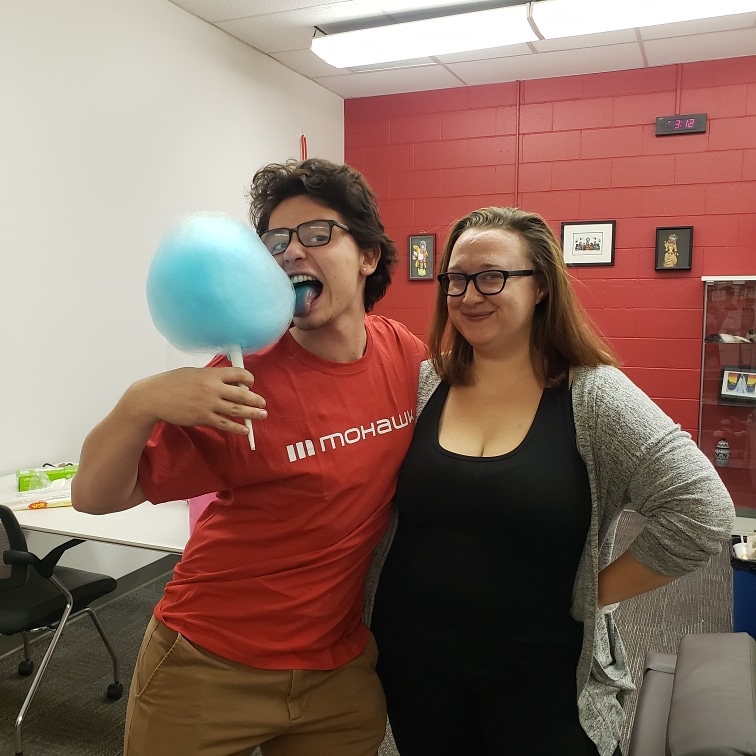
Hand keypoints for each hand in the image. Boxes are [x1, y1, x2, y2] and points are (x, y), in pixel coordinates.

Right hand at [124, 366, 266, 435]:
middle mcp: (213, 388)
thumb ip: (211, 376)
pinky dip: (236, 427)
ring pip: (236, 410)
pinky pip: (224, 424)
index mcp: (211, 374)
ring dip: (252, 413)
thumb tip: (227, 380)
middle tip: (263, 403)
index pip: (239, 374)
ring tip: (262, 415)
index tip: (251, 383)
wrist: (153, 397)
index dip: (249, 379)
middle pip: (242, 394)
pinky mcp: (203, 418)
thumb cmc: (171, 383)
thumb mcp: (193, 373)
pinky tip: (244, 429)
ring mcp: (208, 404)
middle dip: (255, 399)